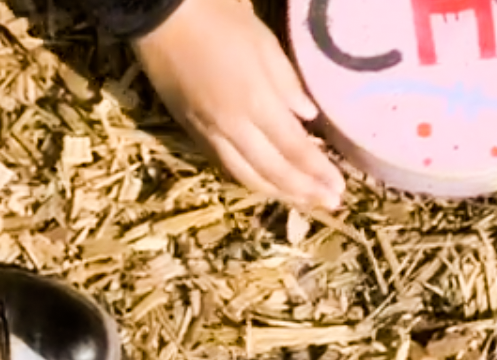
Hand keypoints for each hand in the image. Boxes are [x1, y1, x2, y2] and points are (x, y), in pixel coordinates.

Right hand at [136, 0, 345, 209]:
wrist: (157, 14)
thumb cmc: (217, 17)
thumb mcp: (263, 43)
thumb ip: (287, 84)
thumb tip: (308, 117)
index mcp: (253, 102)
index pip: (294, 150)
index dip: (318, 173)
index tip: (339, 189)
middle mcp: (229, 126)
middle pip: (271, 171)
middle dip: (303, 192)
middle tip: (330, 204)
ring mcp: (205, 130)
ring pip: (243, 175)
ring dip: (276, 193)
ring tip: (302, 201)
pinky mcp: (188, 128)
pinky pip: (222, 164)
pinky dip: (248, 179)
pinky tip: (263, 182)